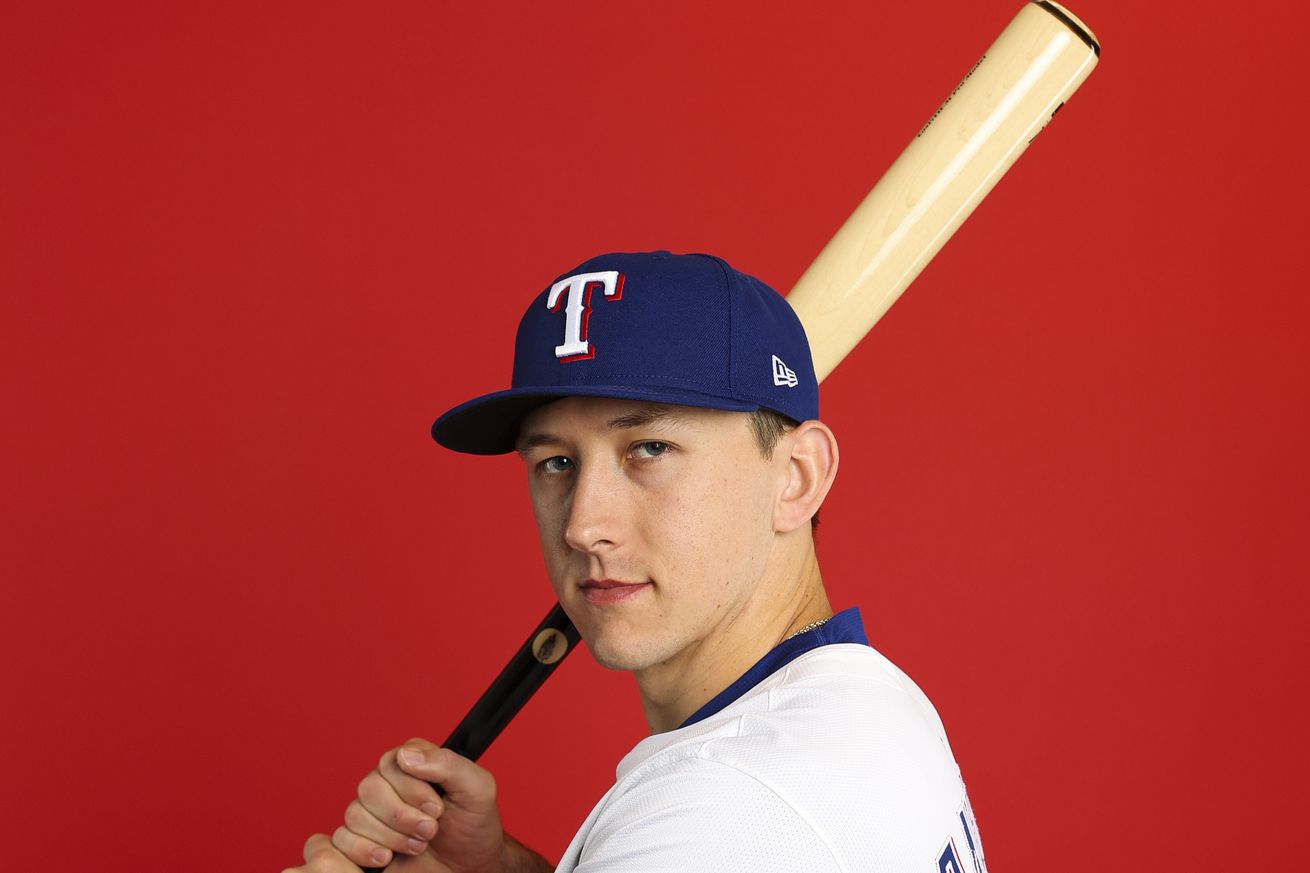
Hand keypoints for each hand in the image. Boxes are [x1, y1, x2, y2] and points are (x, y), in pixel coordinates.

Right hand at [284, 738, 509, 872]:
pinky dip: (364, 850)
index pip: (392, 762)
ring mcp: (373, 811)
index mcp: (413, 762)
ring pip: (355, 814)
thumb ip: (447, 763)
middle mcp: (388, 782)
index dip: (412, 789)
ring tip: (419, 845)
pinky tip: (388, 857)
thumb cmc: (475, 824)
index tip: (437, 808)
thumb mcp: (477, 788)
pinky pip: (342, 839)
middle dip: (403, 816)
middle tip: (430, 830)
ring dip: (391, 836)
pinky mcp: (364, 839)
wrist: (470, 865)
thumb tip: (407, 755)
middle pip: (369, 788)